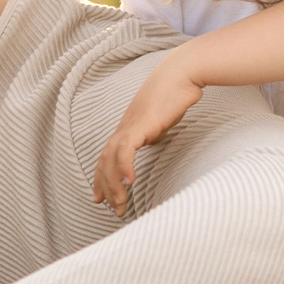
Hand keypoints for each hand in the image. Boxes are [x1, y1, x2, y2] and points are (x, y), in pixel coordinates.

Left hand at [93, 59, 203, 214]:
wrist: (182, 74)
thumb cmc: (175, 95)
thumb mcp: (161, 120)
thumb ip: (154, 132)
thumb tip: (153, 139)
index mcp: (127, 129)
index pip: (107, 158)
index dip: (102, 178)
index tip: (101, 198)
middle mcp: (124, 128)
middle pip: (104, 162)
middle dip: (106, 188)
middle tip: (113, 209)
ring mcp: (130, 126)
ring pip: (111, 159)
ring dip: (113, 184)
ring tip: (119, 203)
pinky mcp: (141, 125)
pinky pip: (126, 149)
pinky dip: (124, 166)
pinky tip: (130, 181)